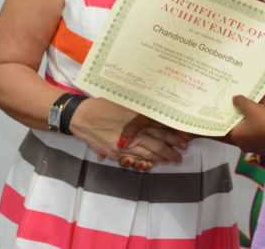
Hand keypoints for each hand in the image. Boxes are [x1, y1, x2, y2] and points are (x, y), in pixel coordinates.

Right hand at [69, 98, 186, 166]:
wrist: (81, 116)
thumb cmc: (102, 106)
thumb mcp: (123, 102)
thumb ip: (138, 107)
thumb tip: (154, 108)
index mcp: (135, 117)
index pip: (158, 127)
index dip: (172, 134)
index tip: (183, 138)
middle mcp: (132, 132)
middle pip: (155, 142)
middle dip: (170, 148)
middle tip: (182, 153)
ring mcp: (124, 144)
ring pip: (146, 152)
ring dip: (160, 157)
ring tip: (172, 160)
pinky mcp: (115, 153)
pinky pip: (133, 159)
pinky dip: (144, 162)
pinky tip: (151, 164)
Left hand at [229, 94, 264, 153]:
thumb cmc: (264, 122)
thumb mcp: (251, 107)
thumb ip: (240, 101)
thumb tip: (234, 99)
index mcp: (236, 136)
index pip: (229, 123)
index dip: (231, 112)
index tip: (231, 103)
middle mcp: (244, 142)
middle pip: (243, 122)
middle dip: (248, 107)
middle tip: (248, 97)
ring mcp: (256, 144)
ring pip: (255, 123)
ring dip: (259, 108)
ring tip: (262, 95)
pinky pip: (263, 127)